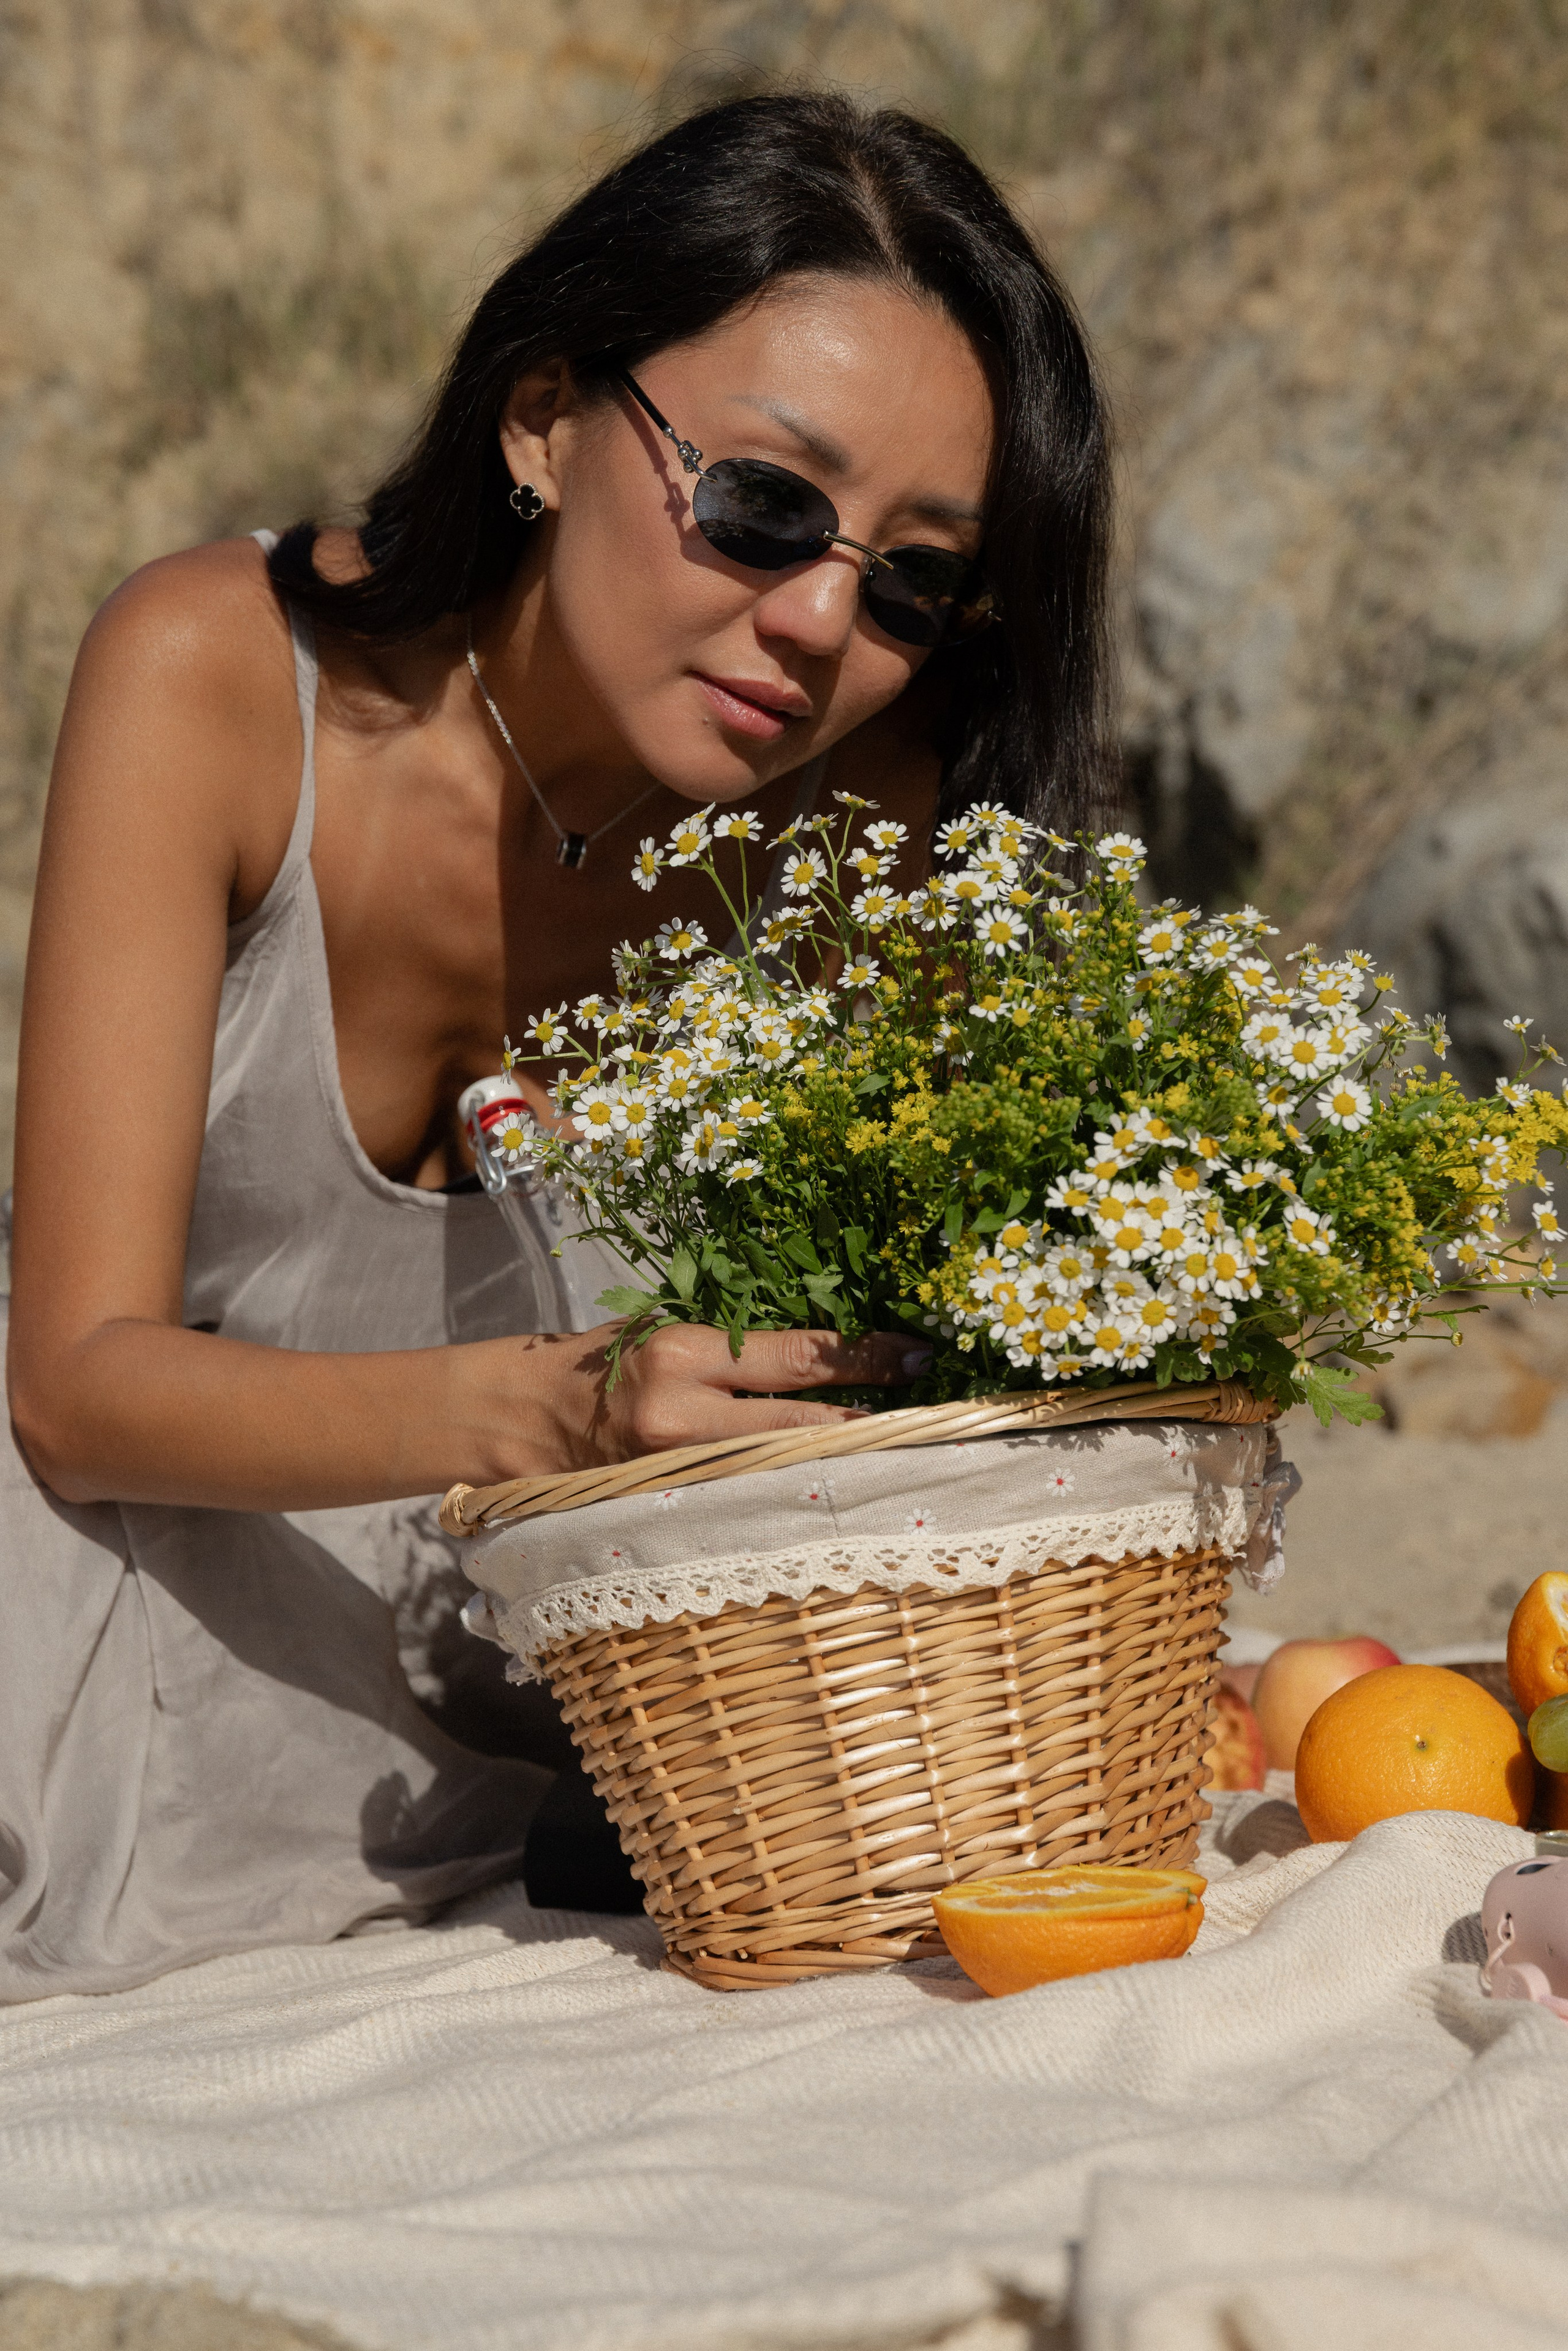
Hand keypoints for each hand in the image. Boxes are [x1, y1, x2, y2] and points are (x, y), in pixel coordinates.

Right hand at [537, 1321, 933, 1467]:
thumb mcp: (664, 1332)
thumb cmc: (600, 1363)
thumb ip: (733, 1346)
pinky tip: (834, 1484)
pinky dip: (795, 1488)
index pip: (792, 1358)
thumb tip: (821, 1351)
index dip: (861, 1358)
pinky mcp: (672, 1505)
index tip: (915, 1356)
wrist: (524, 1419)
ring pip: (783, 1469)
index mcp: (681, 1357)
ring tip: (900, 1448)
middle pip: (801, 1424)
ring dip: (842, 1459)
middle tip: (931, 1410)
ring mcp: (678, 1472)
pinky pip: (751, 1497)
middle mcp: (682, 1418)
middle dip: (872, 1418)